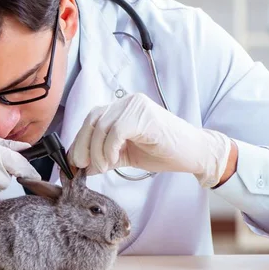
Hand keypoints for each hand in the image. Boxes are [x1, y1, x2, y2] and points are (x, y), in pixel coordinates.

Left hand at [68, 93, 231, 187]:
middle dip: (82, 145)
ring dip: (97, 151)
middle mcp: (126, 102)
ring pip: (102, 126)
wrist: (194, 153)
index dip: (79, 141)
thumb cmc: (163, 152)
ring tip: (103, 167)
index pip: (91, 120)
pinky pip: (116, 131)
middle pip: (92, 120)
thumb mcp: (126, 155)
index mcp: (121, 109)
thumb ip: (104, 157)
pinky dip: (110, 148)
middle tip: (82, 166)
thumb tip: (81, 166)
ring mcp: (135, 106)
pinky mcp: (143, 115)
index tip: (74, 162)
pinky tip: (114, 161)